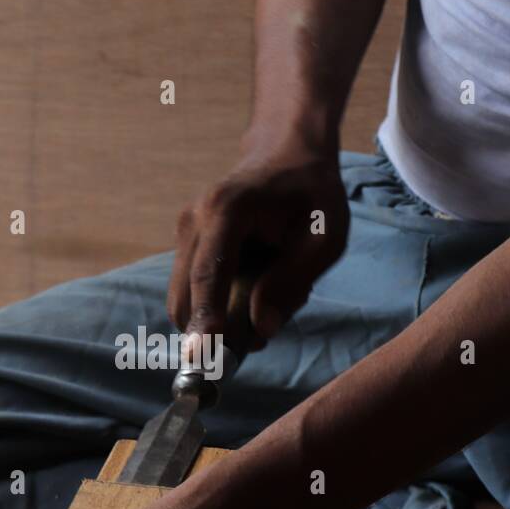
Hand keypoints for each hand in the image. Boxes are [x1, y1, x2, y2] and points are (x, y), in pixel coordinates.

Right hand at [168, 141, 348, 347]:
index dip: (206, 317)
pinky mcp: (185, 244)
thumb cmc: (312, 194)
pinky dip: (216, 305)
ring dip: (218, 318)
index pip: (209, 274)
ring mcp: (184, 231)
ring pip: (185, 300)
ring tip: (266, 297)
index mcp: (227, 210)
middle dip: (212, 330)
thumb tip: (261, 329)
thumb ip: (292, 281)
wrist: (286, 154)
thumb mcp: (324, 237)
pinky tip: (253, 286)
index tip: (203, 355)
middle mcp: (194, 219)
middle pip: (185, 296)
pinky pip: (192, 291)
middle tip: (258, 339)